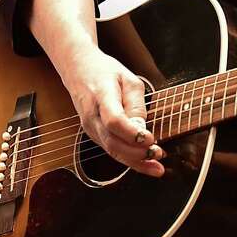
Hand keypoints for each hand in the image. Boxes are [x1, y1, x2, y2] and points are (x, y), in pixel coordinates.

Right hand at [60, 46, 164, 177]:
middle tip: (159, 154)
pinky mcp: (93, 134)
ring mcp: (89, 127)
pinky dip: (128, 159)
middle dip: (137, 154)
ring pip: (112, 151)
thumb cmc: (105, 72)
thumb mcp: (128, 79)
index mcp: (101, 96)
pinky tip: (145, 162)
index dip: (132, 134)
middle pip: (112, 142)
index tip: (150, 138)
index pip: (113, 121)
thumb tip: (141, 130)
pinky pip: (111, 150)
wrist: (78, 70)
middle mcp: (92, 115)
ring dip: (135, 162)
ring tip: (157, 166)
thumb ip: (136, 105)